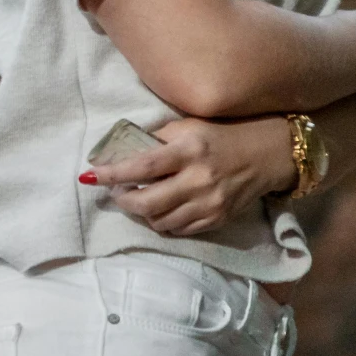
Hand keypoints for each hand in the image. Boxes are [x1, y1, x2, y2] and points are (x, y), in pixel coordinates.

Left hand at [79, 115, 298, 237]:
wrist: (267, 155)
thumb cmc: (222, 135)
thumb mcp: (190, 126)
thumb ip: (158, 138)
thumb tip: (122, 151)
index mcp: (189, 151)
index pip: (141, 167)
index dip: (111, 174)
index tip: (88, 176)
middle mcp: (198, 180)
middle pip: (147, 203)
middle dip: (123, 201)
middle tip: (118, 192)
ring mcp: (209, 204)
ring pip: (160, 221)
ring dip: (143, 212)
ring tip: (141, 199)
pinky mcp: (217, 220)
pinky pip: (179, 230)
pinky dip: (164, 221)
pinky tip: (163, 208)